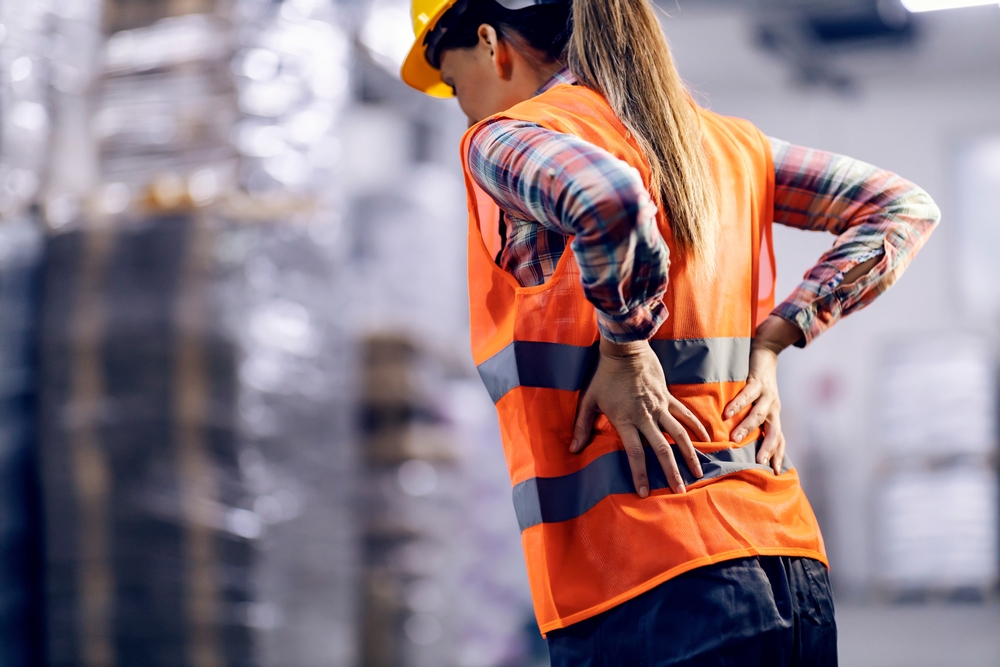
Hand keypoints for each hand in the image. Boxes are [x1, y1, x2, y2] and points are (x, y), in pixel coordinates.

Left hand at [570, 338, 709, 495]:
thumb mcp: (588, 401)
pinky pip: (685, 414)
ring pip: (679, 434)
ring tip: (698, 473)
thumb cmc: (604, 376)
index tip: (645, 493)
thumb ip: (581, 427)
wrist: (624, 349)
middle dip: (671, 472)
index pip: (635, 453)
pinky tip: (706, 440)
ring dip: (690, 455)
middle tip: (680, 491)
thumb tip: (572, 450)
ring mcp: (660, 406)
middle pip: (662, 449)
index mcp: (625, 420)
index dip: (640, 474)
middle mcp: (645, 416)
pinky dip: (697, 427)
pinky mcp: (668, 397)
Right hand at [723, 315, 801, 473]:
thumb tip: (739, 442)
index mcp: (774, 415)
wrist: (765, 353)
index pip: (780, 439)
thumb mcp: (759, 404)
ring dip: (747, 428)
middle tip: (759, 463)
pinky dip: (737, 404)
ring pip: (759, 415)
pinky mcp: (757, 381)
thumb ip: (753, 421)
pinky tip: (727, 413)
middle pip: (774, 431)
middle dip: (767, 447)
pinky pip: (747, 395)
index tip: (775, 472)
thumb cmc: (758, 383)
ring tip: (734, 440)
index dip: (779, 455)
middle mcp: (774, 407)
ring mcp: (767, 394)